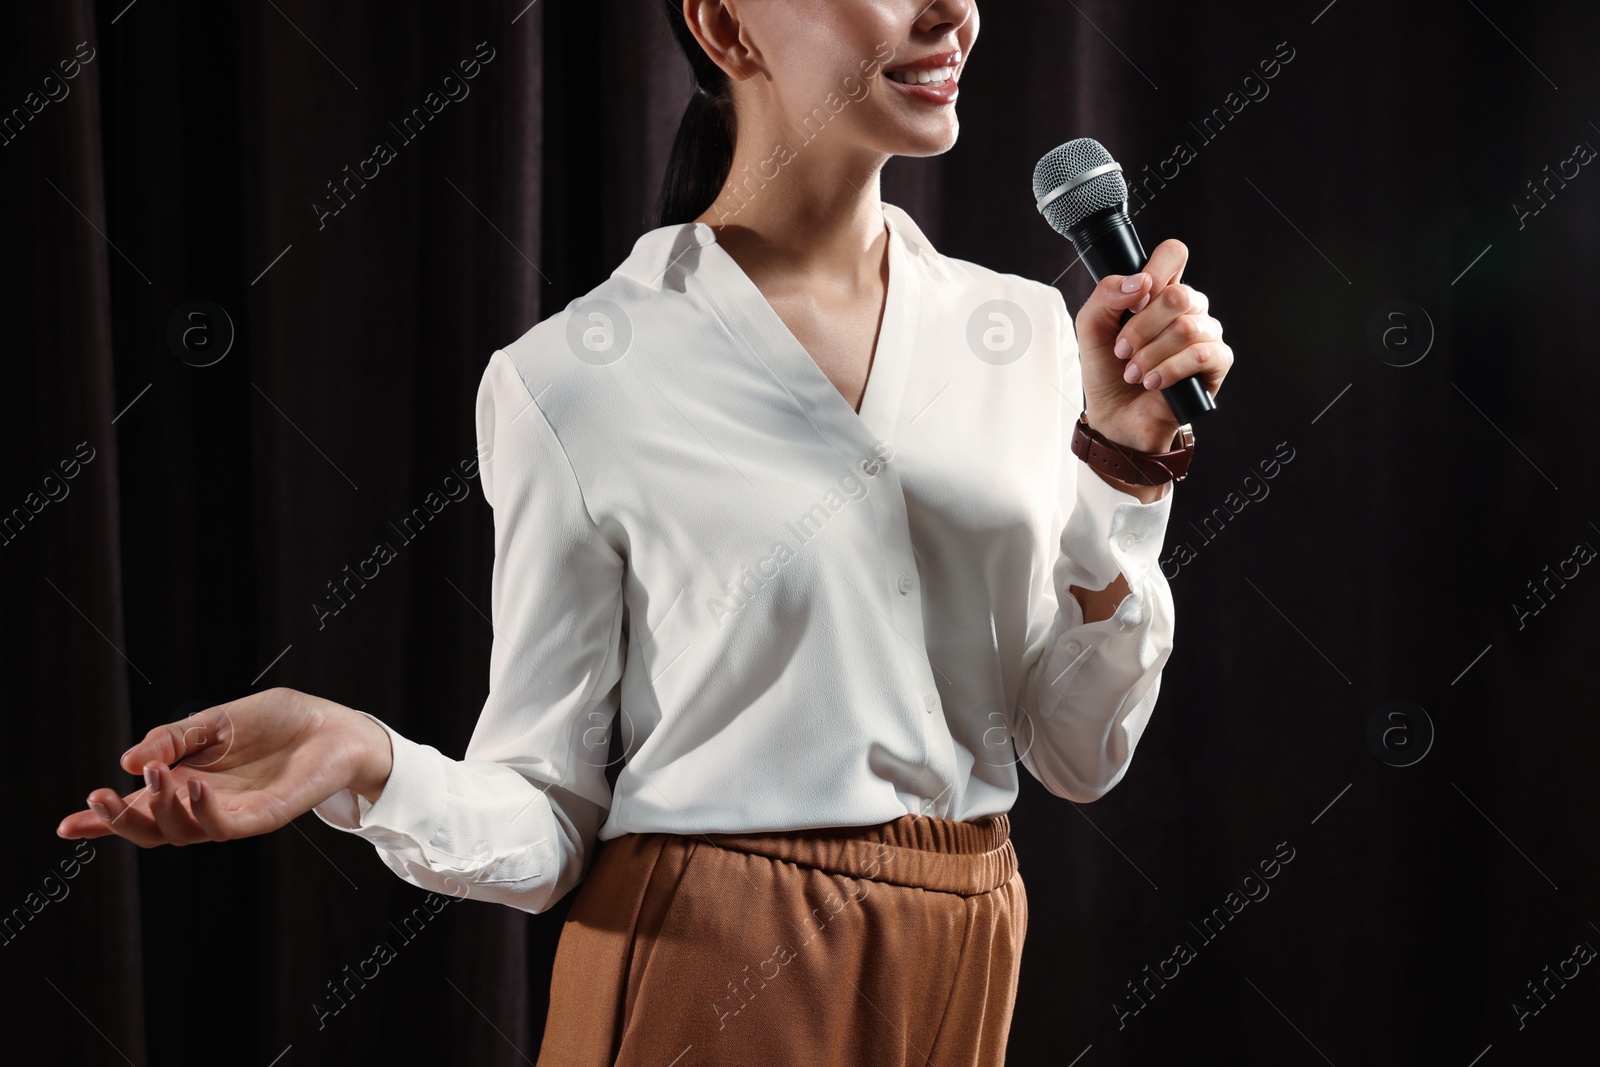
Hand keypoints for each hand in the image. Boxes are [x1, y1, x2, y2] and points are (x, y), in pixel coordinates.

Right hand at [55, 687, 393, 846]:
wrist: (334, 724)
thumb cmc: (279, 722)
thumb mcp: (215, 721)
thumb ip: (173, 739)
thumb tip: (128, 762)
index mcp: (189, 782)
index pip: (141, 808)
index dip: (103, 819)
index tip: (66, 824)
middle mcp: (207, 805)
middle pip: (153, 830)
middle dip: (120, 821)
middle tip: (98, 798)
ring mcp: (235, 815)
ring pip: (182, 833)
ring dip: (160, 808)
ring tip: (154, 775)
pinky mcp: (263, 817)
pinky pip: (226, 826)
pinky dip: (202, 811)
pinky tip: (191, 787)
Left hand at [1074, 238, 1233, 453]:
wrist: (1116, 418)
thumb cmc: (1108, 371)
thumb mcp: (1091, 328)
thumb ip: (1106, 296)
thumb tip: (1140, 283)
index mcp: (1161, 292)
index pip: (1173, 255)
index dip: (1155, 270)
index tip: (1133, 301)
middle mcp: (1188, 308)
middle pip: (1178, 295)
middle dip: (1141, 327)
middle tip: (1123, 350)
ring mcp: (1206, 334)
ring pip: (1186, 327)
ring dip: (1150, 354)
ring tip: (1134, 373)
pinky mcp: (1218, 363)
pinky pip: (1202, 354)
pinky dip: (1170, 370)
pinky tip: (1153, 382)